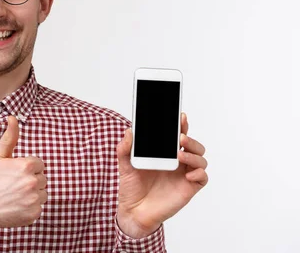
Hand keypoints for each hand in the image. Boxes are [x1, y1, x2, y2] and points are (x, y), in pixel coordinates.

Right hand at [0, 115, 47, 230]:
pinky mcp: (35, 213)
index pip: (39, 164)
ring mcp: (35, 199)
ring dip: (33, 193)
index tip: (15, 173)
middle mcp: (33, 182)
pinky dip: (30, 206)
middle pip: (42, 178)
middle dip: (31, 180)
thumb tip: (12, 118)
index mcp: (26, 166)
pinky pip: (39, 206)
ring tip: (16, 195)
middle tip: (14, 184)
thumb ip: (9, 137)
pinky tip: (17, 205)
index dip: (27, 168)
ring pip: (43, 192)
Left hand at [116, 113, 207, 237]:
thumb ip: (125, 148)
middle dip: (190, 139)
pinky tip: (188, 174)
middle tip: (180, 138)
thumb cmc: (132, 187)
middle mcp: (177, 161)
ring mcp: (184, 174)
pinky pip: (203, 177)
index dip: (181, 125)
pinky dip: (199, 173)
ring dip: (194, 155)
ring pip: (200, 159)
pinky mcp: (188, 188)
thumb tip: (129, 131)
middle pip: (193, 145)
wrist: (134, 211)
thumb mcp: (124, 165)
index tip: (180, 116)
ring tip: (180, 156)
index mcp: (164, 153)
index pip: (177, 135)